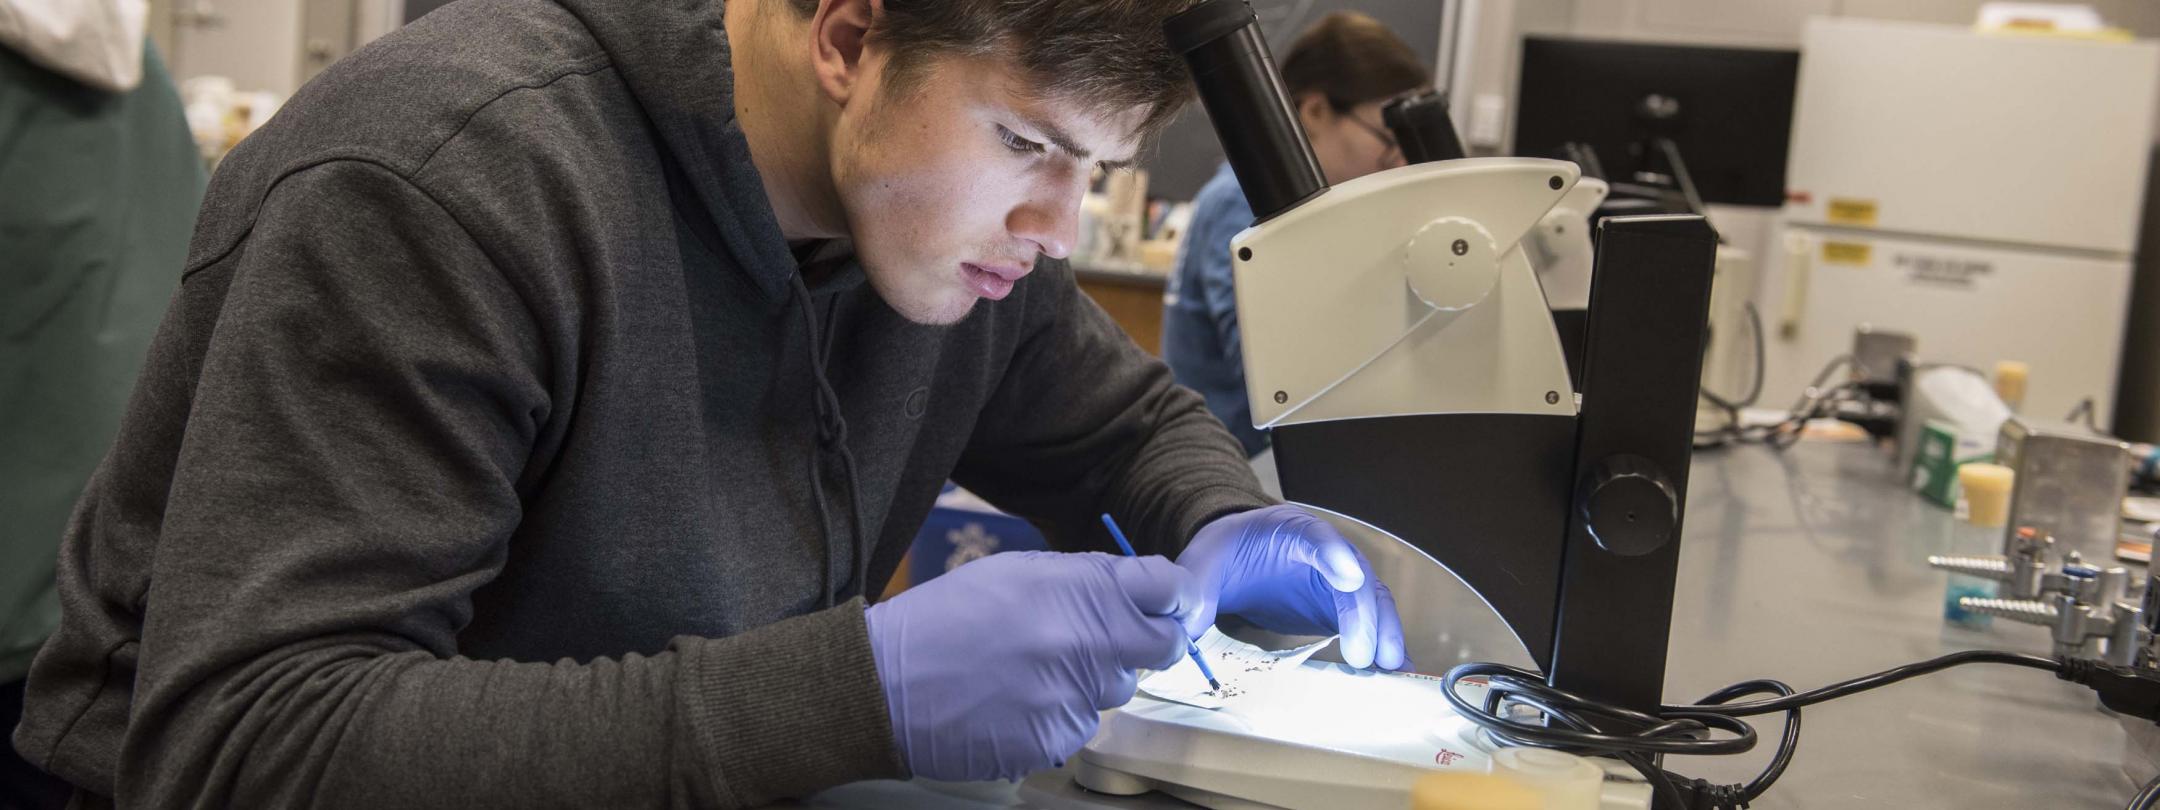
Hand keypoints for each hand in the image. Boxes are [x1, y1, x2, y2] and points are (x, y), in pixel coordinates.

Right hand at [865, 551, 1194, 780]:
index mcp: (1078, 590)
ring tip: (1033, 672)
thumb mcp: (1015, 572)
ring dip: (1091, 681)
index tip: (1166, 602)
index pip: (1168, 587)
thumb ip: (1081, 580)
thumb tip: (1132, 591)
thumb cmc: (944, 618)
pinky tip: (1015, 704)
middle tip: (1108, 641)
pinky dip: (1058, 716)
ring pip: (1116, 690)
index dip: (1171, 595)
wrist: (885, 684)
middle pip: (1163, 645)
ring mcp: (1074, 696)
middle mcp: (1087, 642)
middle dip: (1147, 641)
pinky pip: (1080, 726)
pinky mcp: (1055, 740)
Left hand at [1178, 504, 1406, 669]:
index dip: (1333, 556)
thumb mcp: (1202, 564)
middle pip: (1354, 576)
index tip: (1348, 578)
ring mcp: (1339, 579)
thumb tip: (1185, 627)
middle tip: (1362, 653)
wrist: (1239, 554)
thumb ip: (1196, 589)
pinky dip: (1384, 641)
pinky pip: (1370, 621)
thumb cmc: (1225, 552)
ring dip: (1383, 630)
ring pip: (1371, 599)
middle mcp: (1325, 551)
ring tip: (1388, 665)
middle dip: (1362, 613)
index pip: (1315, 537)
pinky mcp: (1342, 606)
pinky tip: (1396, 667)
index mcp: (1288, 530)